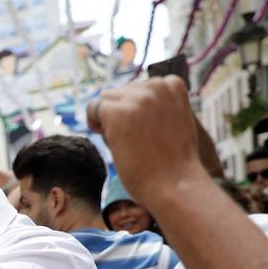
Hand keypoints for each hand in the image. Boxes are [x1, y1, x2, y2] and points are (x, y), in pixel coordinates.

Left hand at [86, 77, 205, 209]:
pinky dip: (94, 124)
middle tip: (138, 142)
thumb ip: (155, 105)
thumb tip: (119, 100)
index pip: (139, 88)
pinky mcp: (119, 113)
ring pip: (106, 99)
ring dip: (109, 120)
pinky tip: (111, 141)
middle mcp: (156, 85)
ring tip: (128, 143)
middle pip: (121, 92)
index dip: (136, 111)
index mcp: (172, 84)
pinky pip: (93, 108)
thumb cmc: (171, 162)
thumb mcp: (172, 121)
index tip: (148, 133)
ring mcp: (138, 97)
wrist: (175, 184)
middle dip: (122, 115)